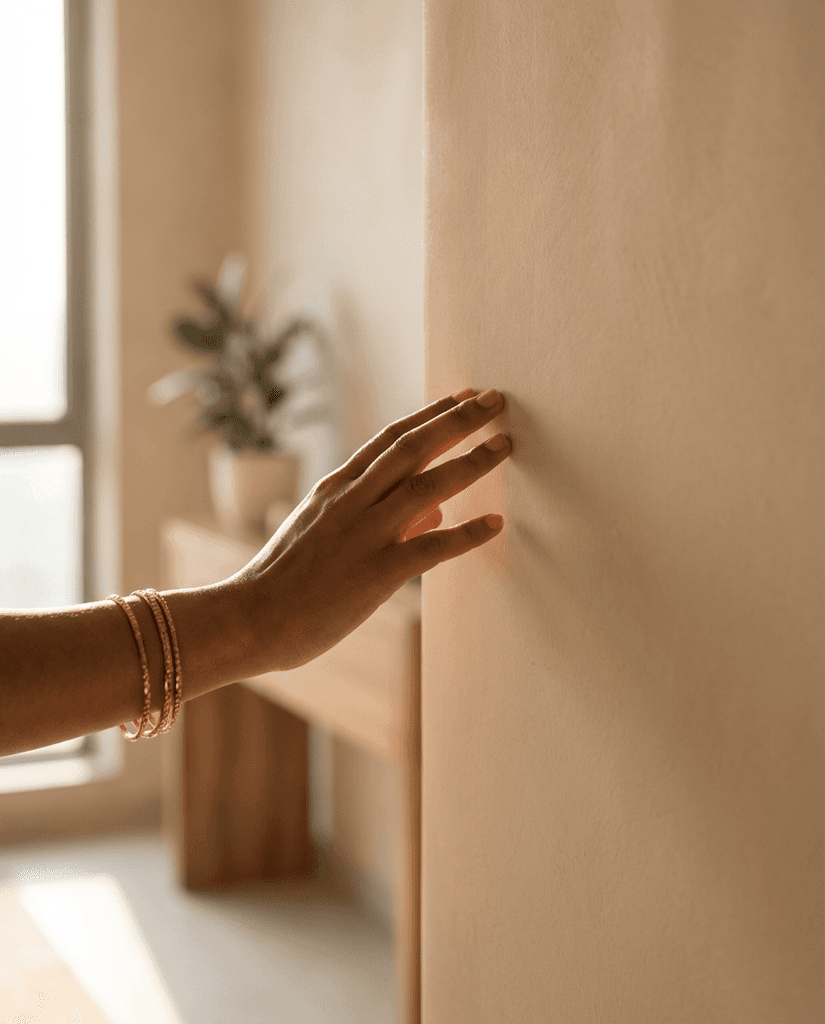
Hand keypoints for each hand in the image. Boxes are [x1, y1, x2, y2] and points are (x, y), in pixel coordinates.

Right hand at [230, 388, 511, 672]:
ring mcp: (364, 534)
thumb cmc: (282, 582)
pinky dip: (466, 534)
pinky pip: (430, 548)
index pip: (390, 439)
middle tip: (495, 400)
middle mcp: (351, 501)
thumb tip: (434, 513)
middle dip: (458, 421)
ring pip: (426, 486)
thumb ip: (374, 518)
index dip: (430, 415)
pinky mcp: (375, 572)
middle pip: (413, 447)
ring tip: (505, 444)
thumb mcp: (321, 535)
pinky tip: (495, 523)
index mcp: (336, 488)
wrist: (247, 619)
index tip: (461, 398)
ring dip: (470, 462)